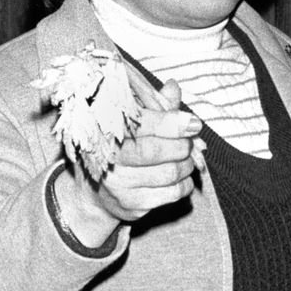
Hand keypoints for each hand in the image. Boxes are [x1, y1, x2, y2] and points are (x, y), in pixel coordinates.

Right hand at [55, 80, 201, 245]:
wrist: (98, 190)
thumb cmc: (123, 147)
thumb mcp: (134, 122)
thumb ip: (155, 104)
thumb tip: (173, 86)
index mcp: (106, 130)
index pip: (141, 125)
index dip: (171, 123)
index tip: (193, 123)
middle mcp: (108, 158)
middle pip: (155, 151)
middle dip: (182, 146)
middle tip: (189, 143)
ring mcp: (118, 184)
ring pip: (168, 173)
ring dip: (187, 165)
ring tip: (187, 159)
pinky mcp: (131, 204)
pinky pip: (172, 193)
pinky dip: (185, 184)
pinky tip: (181, 177)